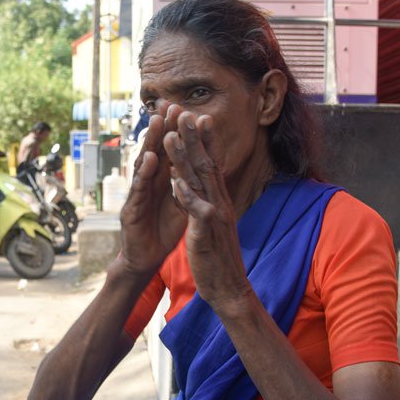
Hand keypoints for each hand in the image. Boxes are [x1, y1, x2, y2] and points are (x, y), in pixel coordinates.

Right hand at [118, 102, 187, 275]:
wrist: (146, 259)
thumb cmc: (162, 230)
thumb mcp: (180, 203)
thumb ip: (185, 183)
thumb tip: (198, 163)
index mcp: (162, 180)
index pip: (169, 152)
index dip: (176, 131)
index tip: (184, 108)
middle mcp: (147, 183)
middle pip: (156, 151)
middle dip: (163, 128)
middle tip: (169, 104)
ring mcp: (138, 195)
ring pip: (145, 165)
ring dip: (152, 143)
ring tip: (159, 122)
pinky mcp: (131, 211)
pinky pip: (139, 190)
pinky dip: (144, 174)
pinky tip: (150, 159)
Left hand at [163, 111, 250, 312]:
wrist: (228, 287)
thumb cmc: (216, 256)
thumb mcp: (210, 224)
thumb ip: (202, 202)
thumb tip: (191, 184)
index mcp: (218, 200)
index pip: (212, 164)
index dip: (205, 140)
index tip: (198, 117)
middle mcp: (219, 203)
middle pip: (206, 164)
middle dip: (194, 138)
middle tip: (185, 112)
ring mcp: (214, 216)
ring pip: (198, 182)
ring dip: (184, 159)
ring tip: (171, 137)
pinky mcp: (206, 233)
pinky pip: (196, 211)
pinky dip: (186, 196)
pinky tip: (175, 182)